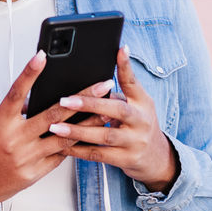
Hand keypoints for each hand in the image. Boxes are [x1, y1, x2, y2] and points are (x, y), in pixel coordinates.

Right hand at [0, 50, 110, 210]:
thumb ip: (8, 109)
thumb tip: (32, 99)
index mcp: (0, 123)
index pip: (17, 92)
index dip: (30, 73)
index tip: (42, 55)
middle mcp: (16, 139)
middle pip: (54, 113)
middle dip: (82, 97)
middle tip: (102, 84)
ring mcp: (27, 157)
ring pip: (65, 136)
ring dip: (88, 123)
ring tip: (107, 111)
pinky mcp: (35, 172)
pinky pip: (59, 155)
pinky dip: (74, 143)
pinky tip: (90, 135)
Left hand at [49, 45, 179, 193]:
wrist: (156, 158)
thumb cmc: (140, 125)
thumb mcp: (139, 103)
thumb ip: (124, 88)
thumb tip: (107, 67)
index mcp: (143, 103)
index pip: (134, 82)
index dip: (126, 66)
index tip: (120, 50)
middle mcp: (141, 121)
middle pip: (116, 110)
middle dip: (89, 104)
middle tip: (64, 101)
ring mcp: (134, 142)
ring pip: (104, 136)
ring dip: (77, 131)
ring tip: (55, 127)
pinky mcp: (125, 160)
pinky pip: (98, 155)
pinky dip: (78, 150)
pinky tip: (62, 145)